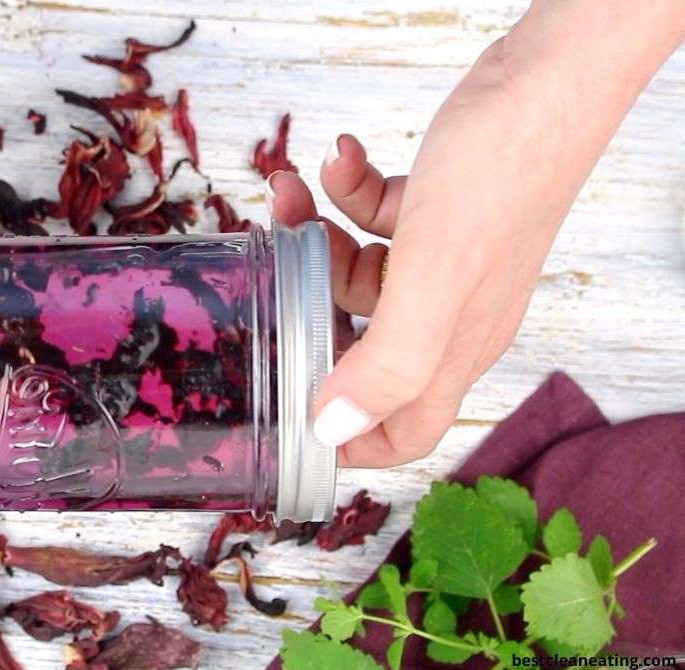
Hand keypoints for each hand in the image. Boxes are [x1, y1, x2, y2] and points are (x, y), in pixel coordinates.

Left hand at [268, 1, 683, 466]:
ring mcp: (443, 261)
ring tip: (291, 190)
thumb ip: (389, 358)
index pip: (406, 427)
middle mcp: (450, 313)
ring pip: (358, 270)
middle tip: (276, 263)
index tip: (290, 422)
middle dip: (308, 303)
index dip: (351, 440)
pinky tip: (339, 158)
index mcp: (455, 348)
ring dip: (315, 232)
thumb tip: (333, 427)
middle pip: (361, 341)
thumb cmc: (504, 174)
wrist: (544, 78)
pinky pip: (372, 218)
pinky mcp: (436, 211)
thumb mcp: (436, 276)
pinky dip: (346, 191)